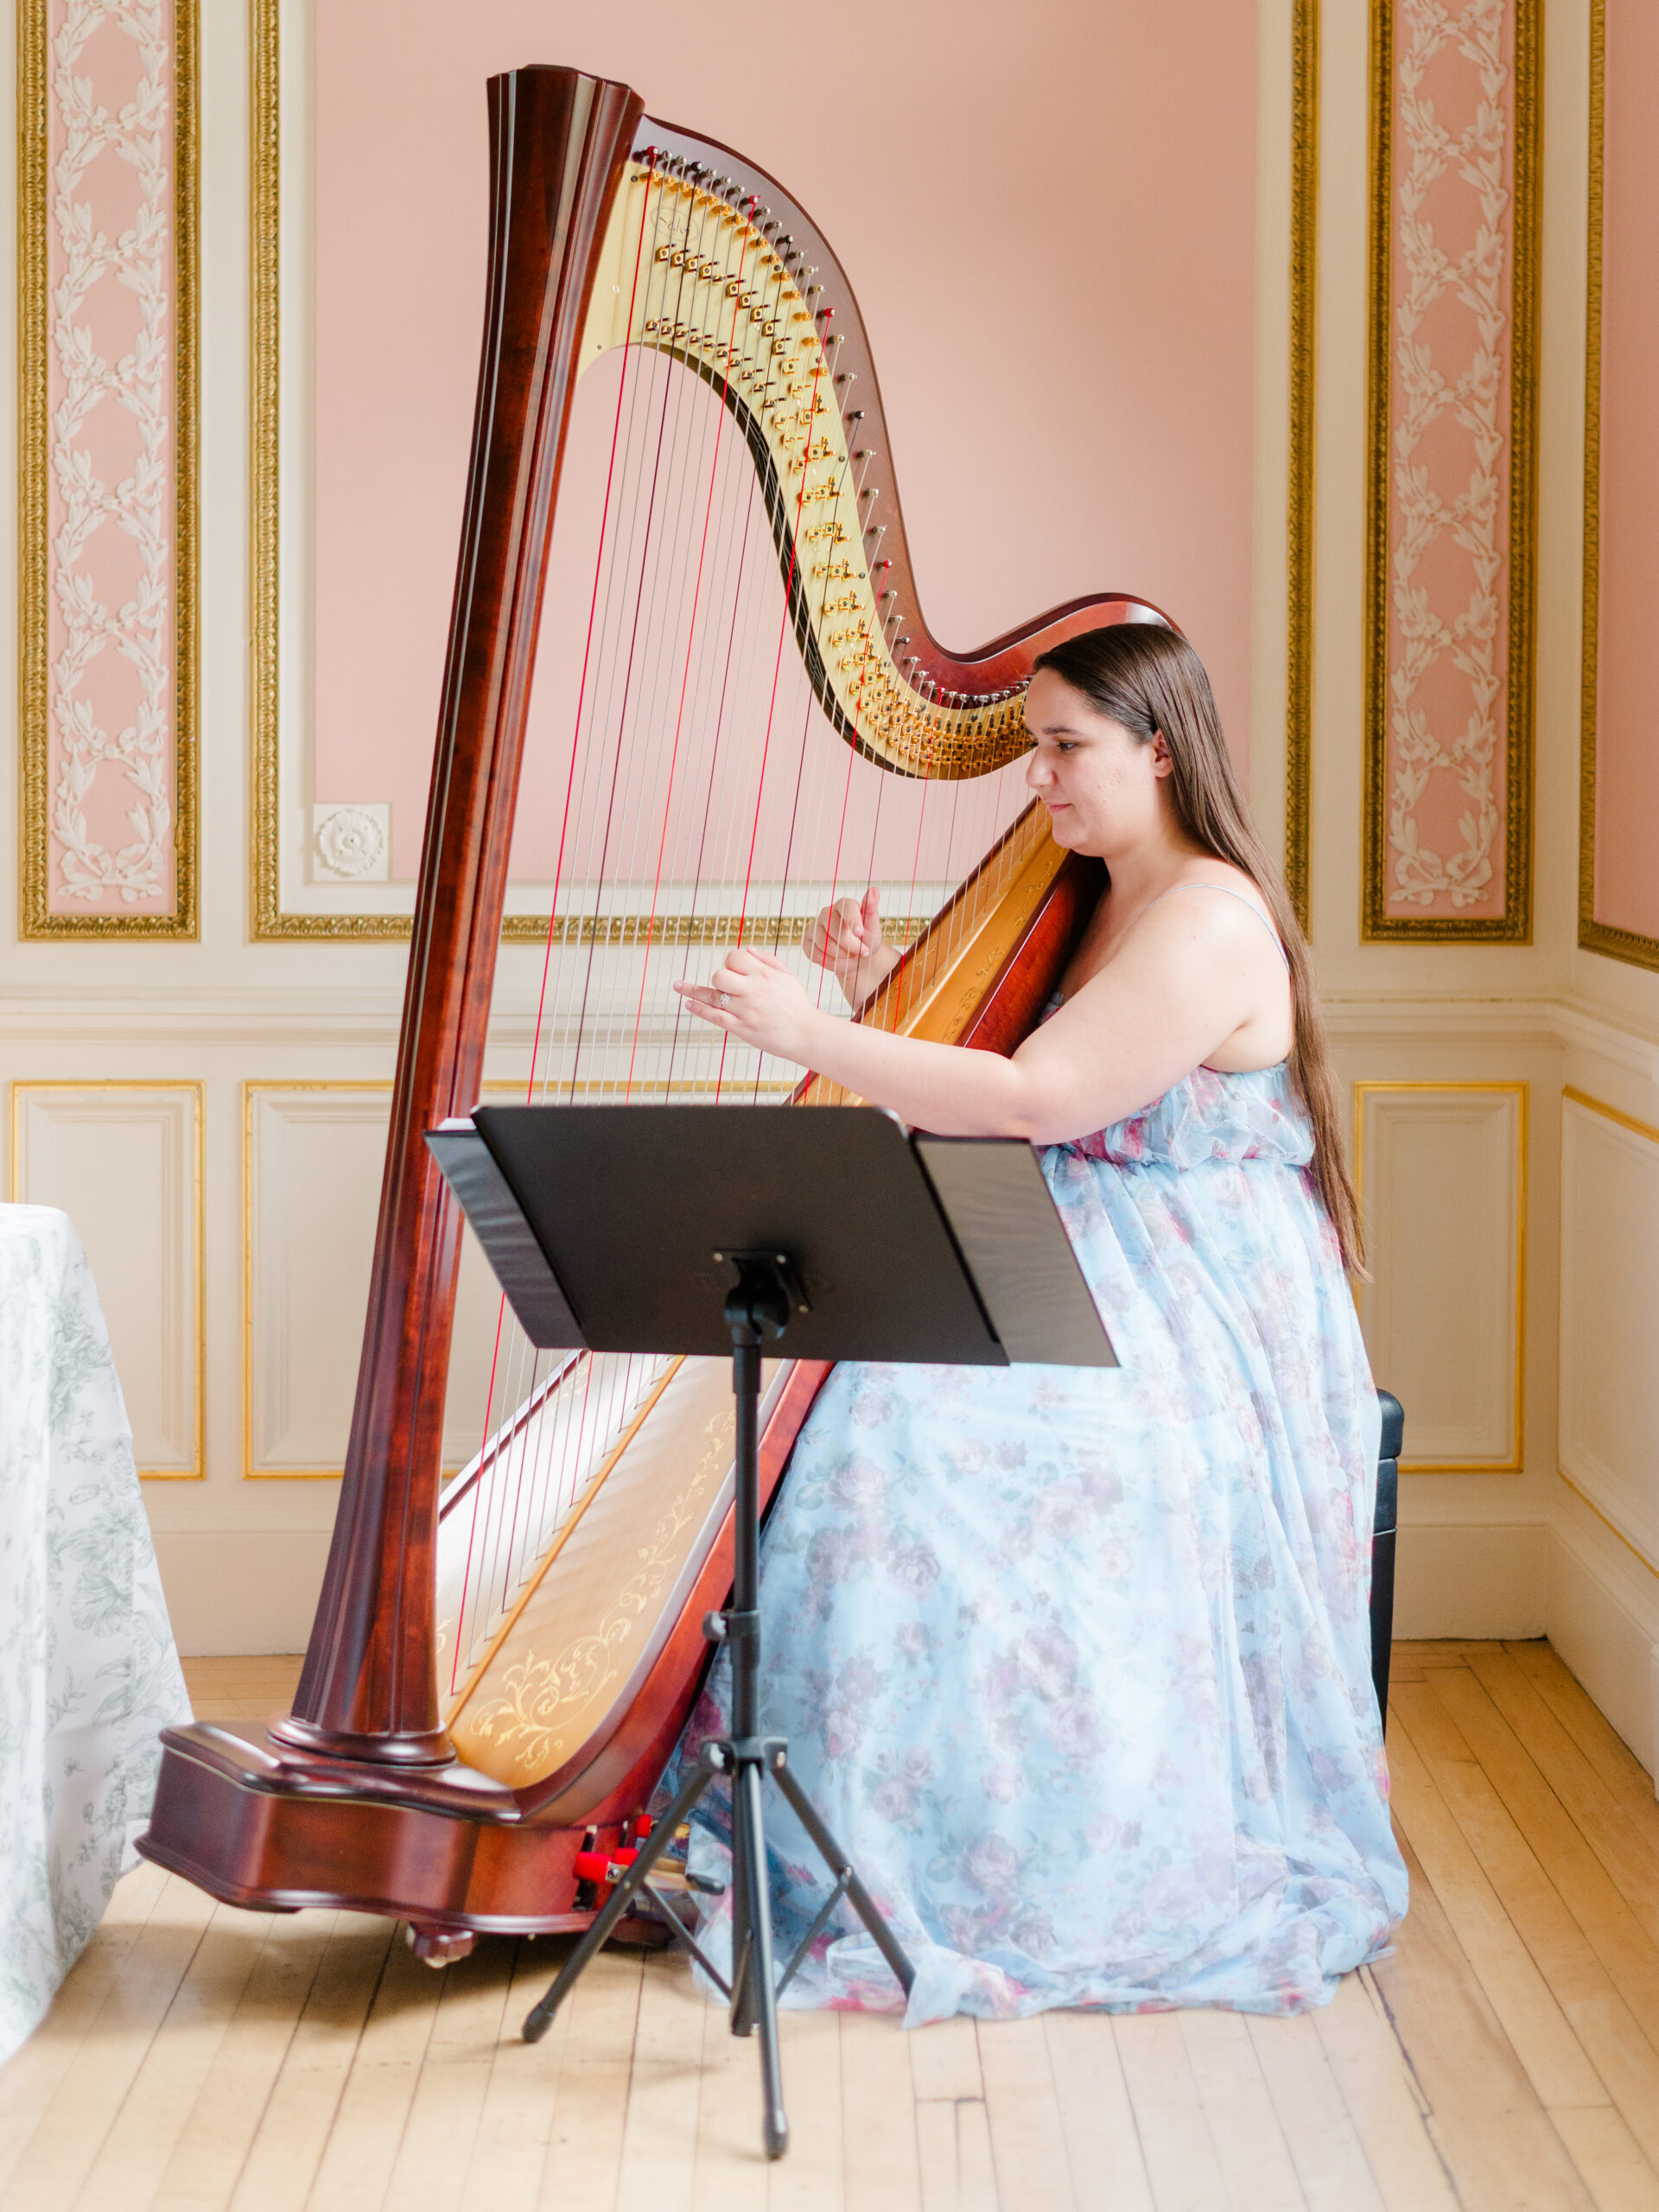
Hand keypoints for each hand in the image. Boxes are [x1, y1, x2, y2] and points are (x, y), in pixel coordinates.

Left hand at [672, 945, 824, 1065]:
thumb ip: (767, 960)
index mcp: (764, 974)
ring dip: (691, 990)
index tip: (735, 970)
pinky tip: (689, 1004)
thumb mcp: (787, 976)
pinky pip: (714, 1016)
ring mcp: (745, 1010)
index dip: (731, 961)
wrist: (807, 1034)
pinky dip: (699, 1009)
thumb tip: (746, 949)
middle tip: (727, 986)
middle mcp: (752, 990)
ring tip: (676, 986)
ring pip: (712, 996)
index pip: (735, 957)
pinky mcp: (742, 1028)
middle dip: (719, 978)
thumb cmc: (798, 1005)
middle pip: (720, 974)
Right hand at [805, 886, 883, 978]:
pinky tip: (840, 961)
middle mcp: (827, 913)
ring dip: (842, 956)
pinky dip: (830, 962)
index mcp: (844, 905)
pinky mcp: (808, 941)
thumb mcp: (873, 927)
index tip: (860, 933)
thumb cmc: (866, 940)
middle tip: (863, 952)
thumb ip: (872, 910)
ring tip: (852, 957)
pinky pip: (815, 954)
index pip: (846, 908)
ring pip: (825, 944)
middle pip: (834, 929)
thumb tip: (874, 890)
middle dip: (851, 945)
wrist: (857, 957)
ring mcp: (815, 926)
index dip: (852, 920)